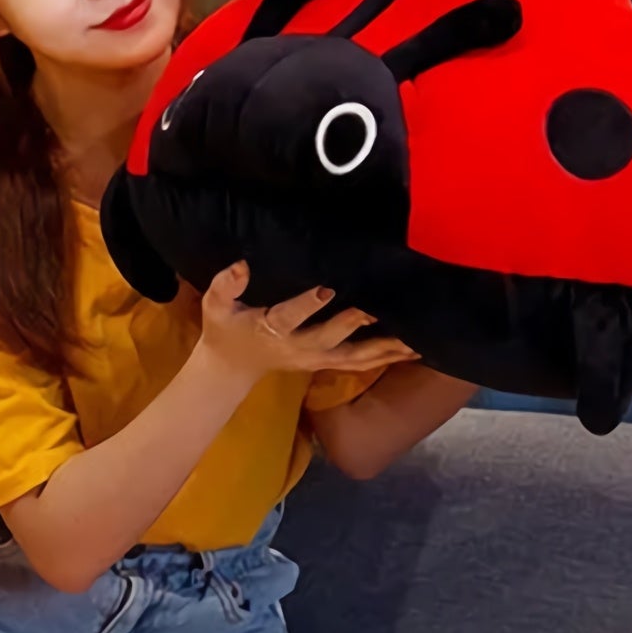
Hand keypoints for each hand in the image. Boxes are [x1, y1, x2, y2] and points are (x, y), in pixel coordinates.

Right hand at [197, 261, 417, 385]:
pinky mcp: (328, 363)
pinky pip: (362, 363)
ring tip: (416, 339)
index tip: (328, 289)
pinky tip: (415, 350)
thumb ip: (225, 285)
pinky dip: (388, 356)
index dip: (308, 305)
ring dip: (385, 349)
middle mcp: (299, 347)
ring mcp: (316, 359)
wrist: (232, 368)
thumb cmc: (225, 330)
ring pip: (355, 357)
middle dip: (355, 324)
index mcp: (271, 330)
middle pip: (331, 338)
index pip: (290, 316)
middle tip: (380, 309)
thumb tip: (242, 264)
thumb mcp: (215, 307)